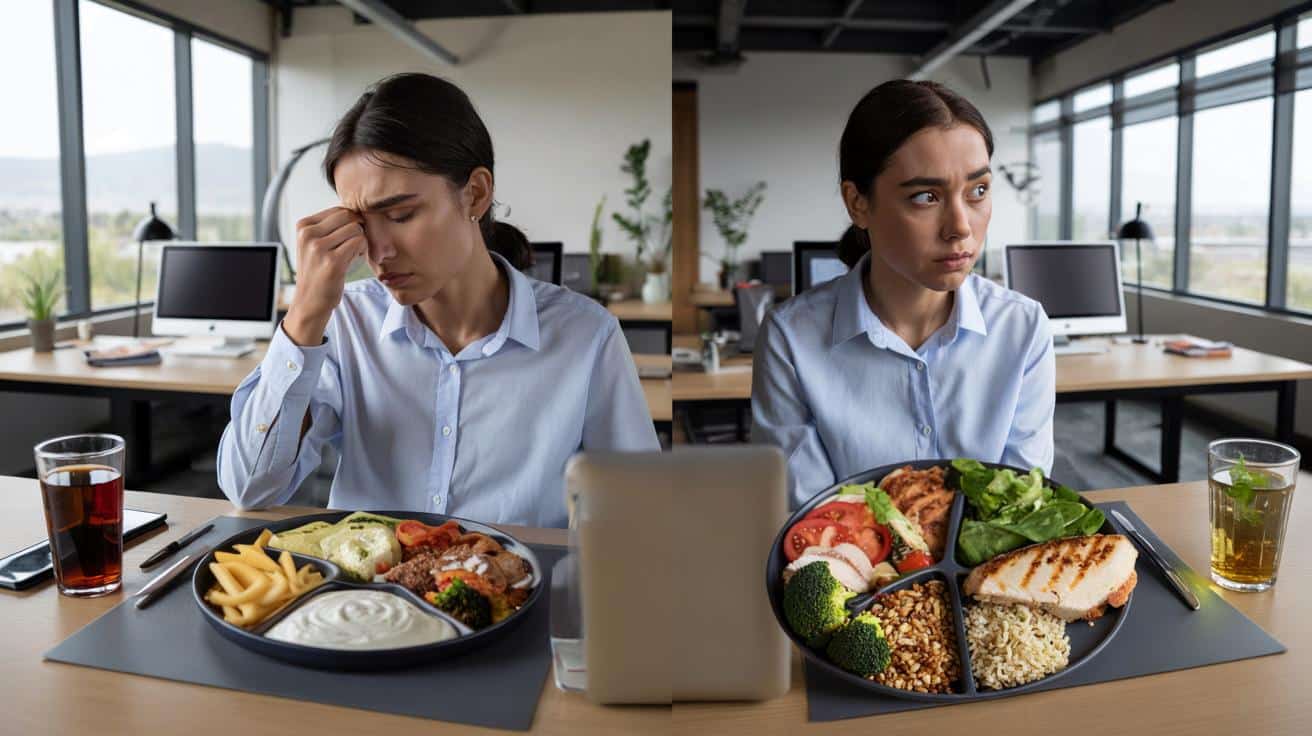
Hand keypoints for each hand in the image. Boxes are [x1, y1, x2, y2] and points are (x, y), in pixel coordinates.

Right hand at [283, 206, 365, 345]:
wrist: (309, 301)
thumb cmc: (317, 270)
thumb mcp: (314, 243)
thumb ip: (329, 225)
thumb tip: (357, 210)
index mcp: (303, 226)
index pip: (339, 210)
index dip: (352, 221)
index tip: (349, 237)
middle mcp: (308, 234)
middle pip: (348, 216)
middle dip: (358, 228)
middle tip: (354, 244)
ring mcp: (319, 248)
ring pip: (355, 229)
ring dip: (360, 241)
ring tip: (351, 253)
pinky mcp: (332, 262)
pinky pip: (359, 243)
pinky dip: (361, 250)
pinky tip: (353, 259)